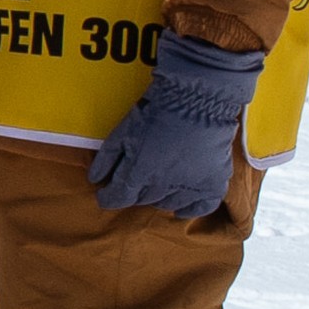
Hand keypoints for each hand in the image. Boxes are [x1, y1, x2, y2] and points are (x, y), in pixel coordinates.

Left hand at [84, 31, 265, 223]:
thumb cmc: (156, 111)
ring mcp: (190, 186)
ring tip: (157, 184)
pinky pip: (201, 207)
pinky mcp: (213, 183)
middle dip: (135, 192)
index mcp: (139, 172)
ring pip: (168, 204)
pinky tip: (181, 208)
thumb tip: (95, 179)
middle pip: (143, 200)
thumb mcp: (123, 131)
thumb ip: (107, 158)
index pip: (119, 197)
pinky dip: (190, 209)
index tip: (106, 196)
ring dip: (159, 198)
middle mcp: (164, 185)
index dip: (109, 198)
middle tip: (135, 181)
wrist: (197, 99)